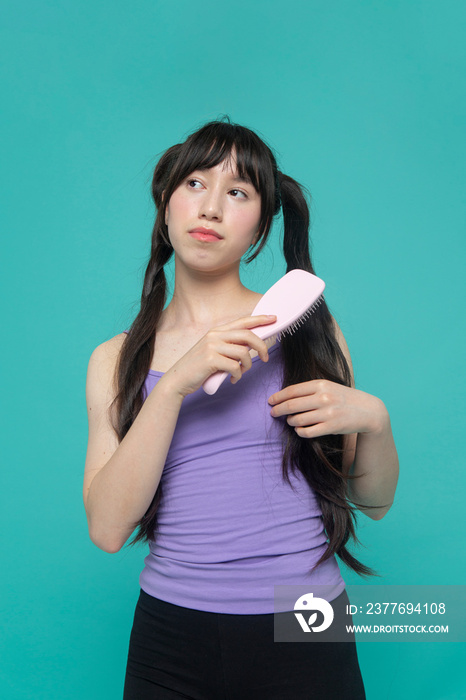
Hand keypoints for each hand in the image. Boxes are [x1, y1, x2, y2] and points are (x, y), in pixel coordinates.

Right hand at [162, 314, 276, 397]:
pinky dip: (238, 375)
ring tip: (240, 373)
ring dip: (247, 366)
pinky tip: (232, 379)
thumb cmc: (198, 368)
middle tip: (265, 358)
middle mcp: (214, 336)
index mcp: (216, 332)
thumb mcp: (213, 352)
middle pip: (247, 335)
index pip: (242, 321)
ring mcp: (212, 347)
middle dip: (261, 346)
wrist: (177, 379)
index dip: (259, 319)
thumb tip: (250, 347)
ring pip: (243, 353)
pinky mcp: (211, 360)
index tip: (273, 318)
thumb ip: (229, 347)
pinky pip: (235, 366)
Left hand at [268, 379, 388, 437]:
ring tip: (291, 421)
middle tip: (273, 413)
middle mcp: (323, 397)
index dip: (278, 396)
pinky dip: (300, 432)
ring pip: (297, 419)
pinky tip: (300, 430)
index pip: (292, 390)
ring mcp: (327, 413)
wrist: (367, 410)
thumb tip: (285, 396)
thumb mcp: (328, 387)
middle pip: (291, 405)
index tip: (270, 401)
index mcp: (321, 384)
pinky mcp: (331, 427)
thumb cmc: (343, 398)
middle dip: (278, 410)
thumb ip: (309, 390)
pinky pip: (307, 432)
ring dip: (290, 421)